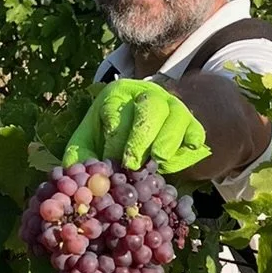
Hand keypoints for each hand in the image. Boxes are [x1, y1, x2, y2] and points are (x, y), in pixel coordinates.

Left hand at [61, 80, 210, 172]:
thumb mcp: (89, 141)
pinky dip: (190, 143)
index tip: (111, 157)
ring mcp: (174, 107)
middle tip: (132, 162)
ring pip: (176, 117)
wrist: (143, 129)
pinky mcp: (191, 124)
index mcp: (117, 93)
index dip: (114, 132)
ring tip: (158, 160)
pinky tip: (182, 155)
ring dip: (167, 139)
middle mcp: (148, 94)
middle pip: (150, 107)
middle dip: (141, 135)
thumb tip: (75, 179)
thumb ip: (81, 157)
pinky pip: (195, 131)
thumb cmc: (108, 138)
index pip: (116, 106)